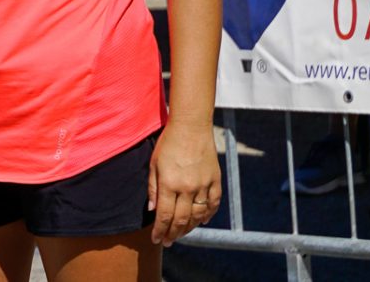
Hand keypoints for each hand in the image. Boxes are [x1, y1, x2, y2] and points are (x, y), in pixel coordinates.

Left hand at [149, 120, 220, 246]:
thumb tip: (153, 210)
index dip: (160, 230)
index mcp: (169, 183)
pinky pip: (213, 204)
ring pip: (198, 215)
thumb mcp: (154, 163)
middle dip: (173, 234)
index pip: (164, 215)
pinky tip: (201, 221)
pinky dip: (207, 215)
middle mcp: (188, 188)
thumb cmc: (168, 143)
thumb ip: (153, 188)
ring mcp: (204, 185)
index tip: (156, 240)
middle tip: (167, 241)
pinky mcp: (216, 181)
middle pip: (181, 219)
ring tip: (181, 234)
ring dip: (189, 228)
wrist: (192, 127)